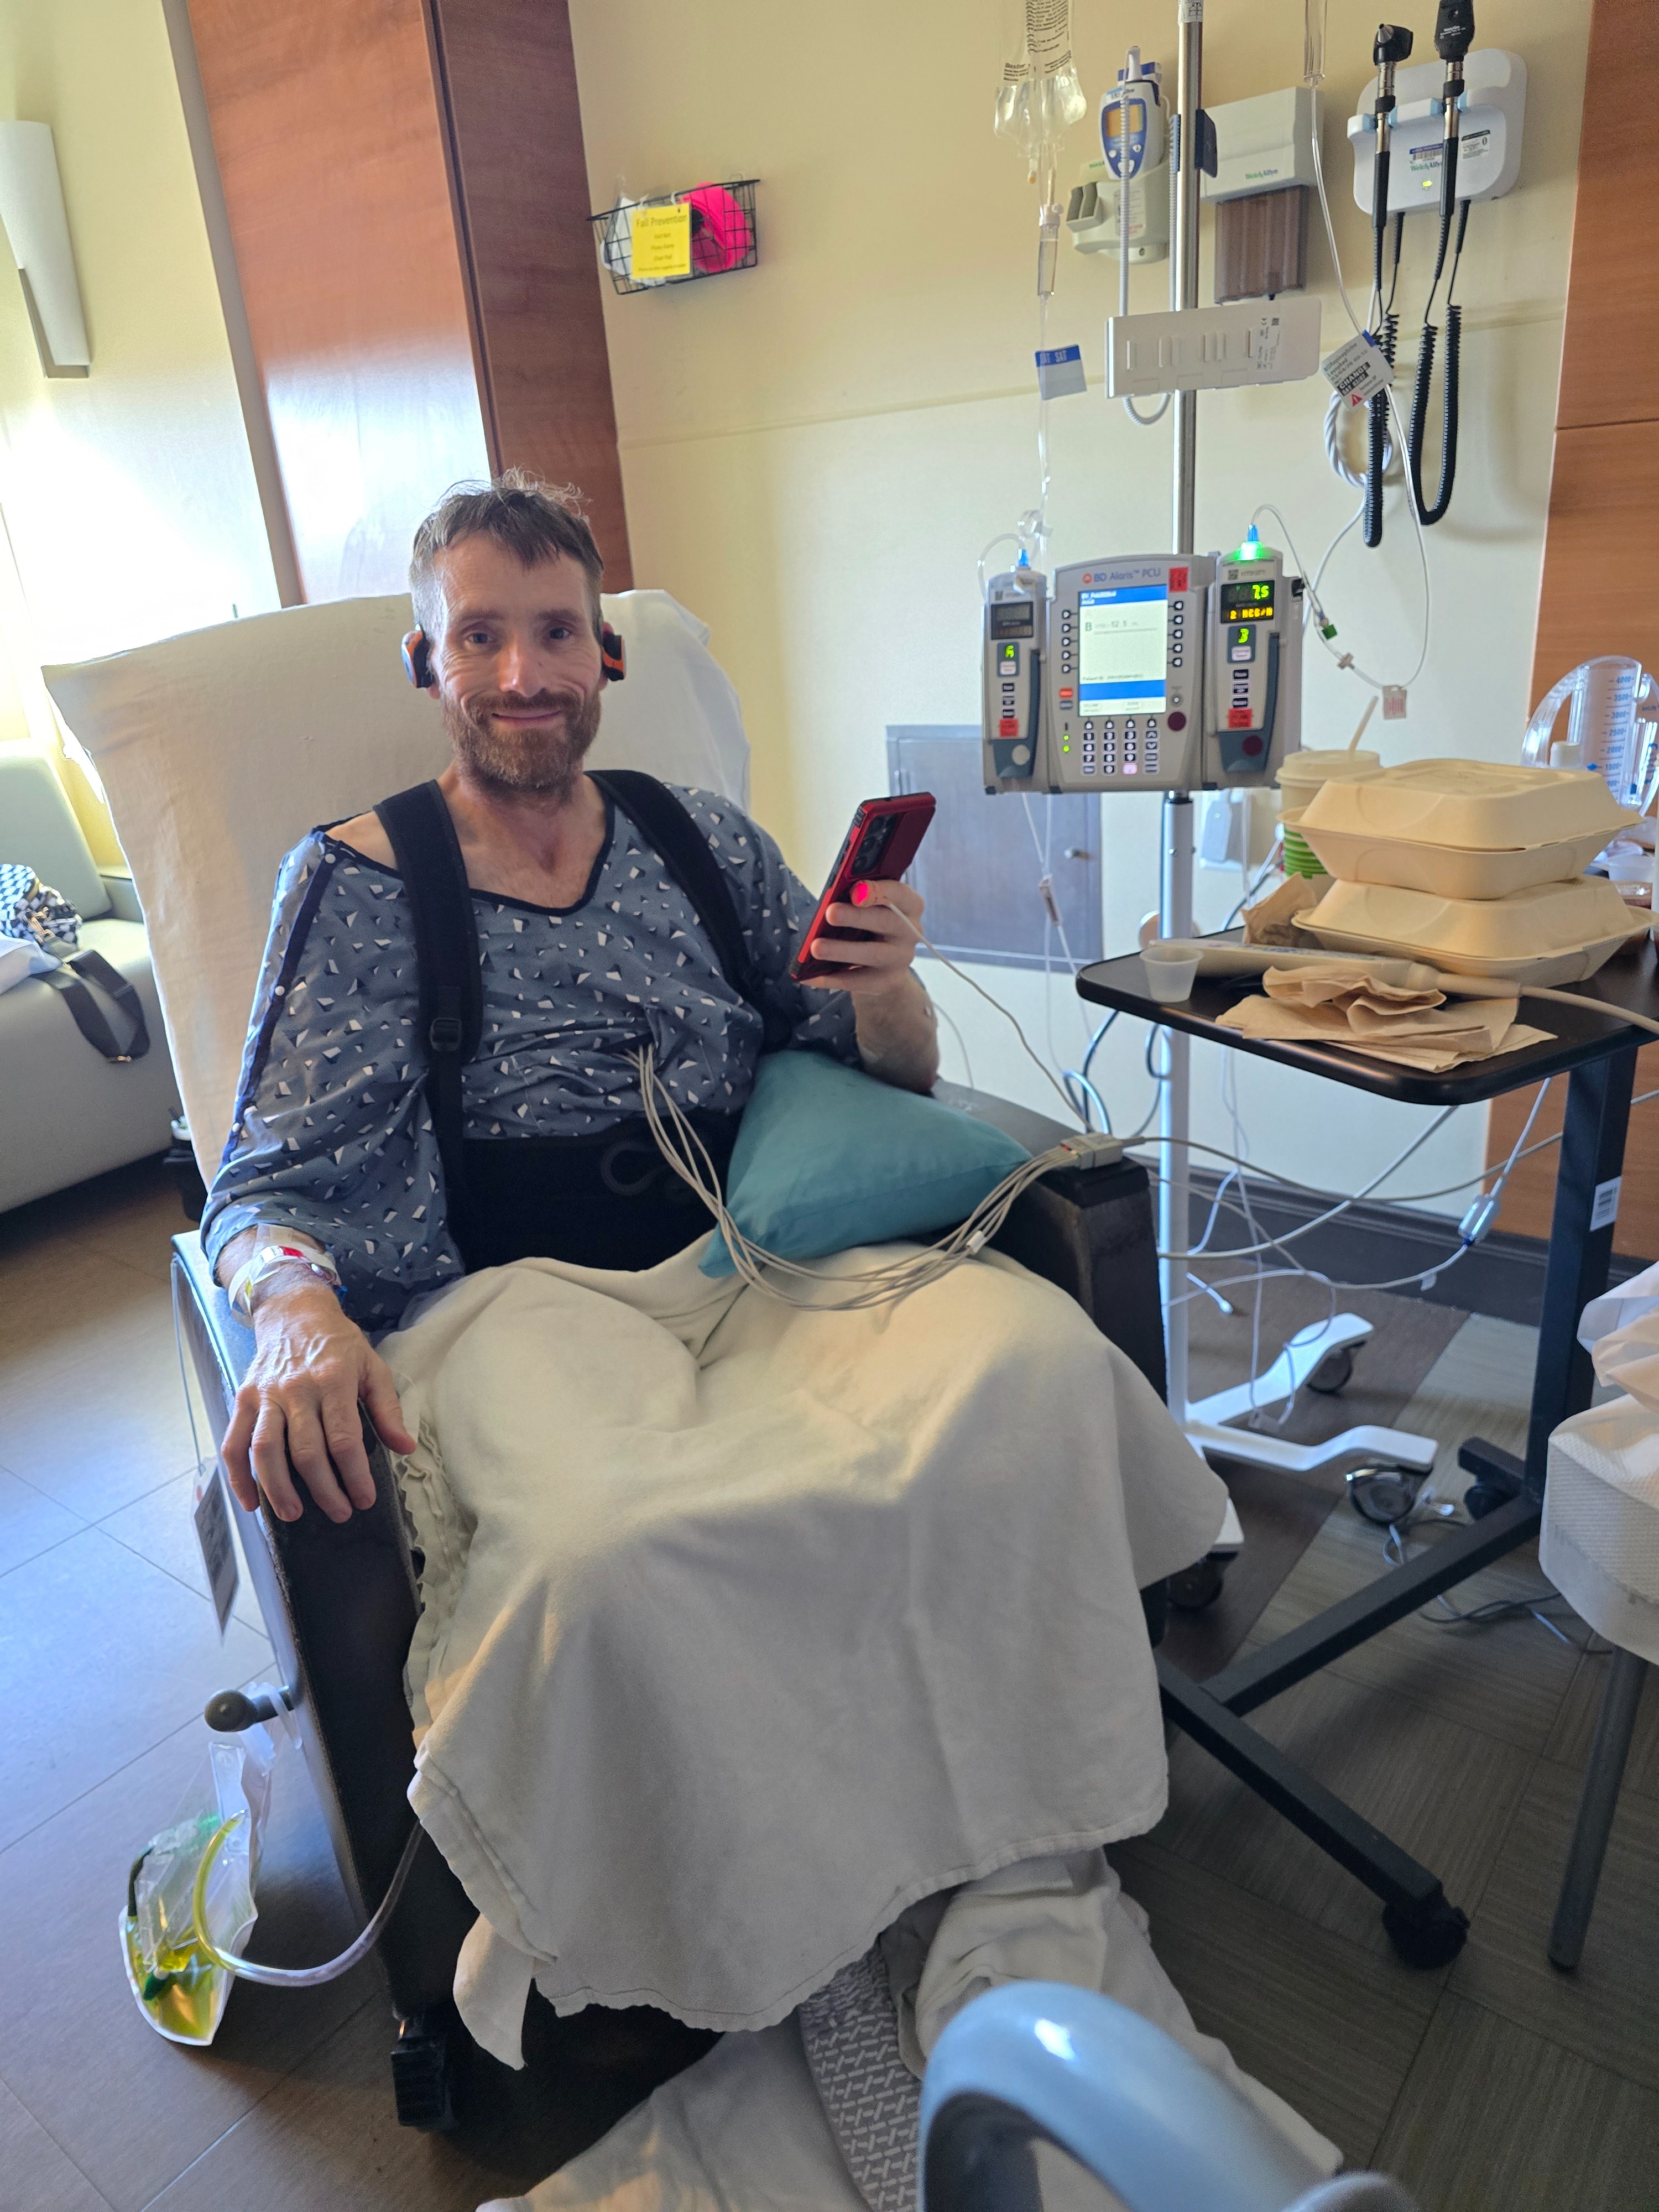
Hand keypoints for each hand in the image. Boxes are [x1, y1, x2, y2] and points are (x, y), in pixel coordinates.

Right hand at [221, 1279, 415, 1523]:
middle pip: (306, 1452)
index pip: (344, 1439)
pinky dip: (238, 1477)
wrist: (294, 1312)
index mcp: (333, 1381)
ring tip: (293, 1515)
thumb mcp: (373, 1367)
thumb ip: (388, 1409)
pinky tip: (252, 1502)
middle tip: (340, 1513)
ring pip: (265, 1451)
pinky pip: (234, 1444)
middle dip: (324, 1490)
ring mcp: (265, 1396)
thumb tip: (405, 1448)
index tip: (365, 1499)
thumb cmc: (339, 1343)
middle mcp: (296, 1390)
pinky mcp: (243, 1400)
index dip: (354, 1475)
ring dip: (278, 1489)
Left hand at [801, 879, 924, 998]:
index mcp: (909, 905)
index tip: (855, 890)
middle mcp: (911, 931)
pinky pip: (858, 981)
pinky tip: (810, 975)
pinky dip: (832, 978)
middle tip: (830, 913)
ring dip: (842, 950)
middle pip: (885, 922)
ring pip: (873, 955)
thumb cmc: (872, 921)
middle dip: (856, 917)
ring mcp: (901, 959)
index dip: (878, 891)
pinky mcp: (888, 981)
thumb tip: (831, 900)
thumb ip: (858, 897)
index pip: (900, 894)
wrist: (887, 960)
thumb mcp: (871, 905)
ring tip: (815, 947)